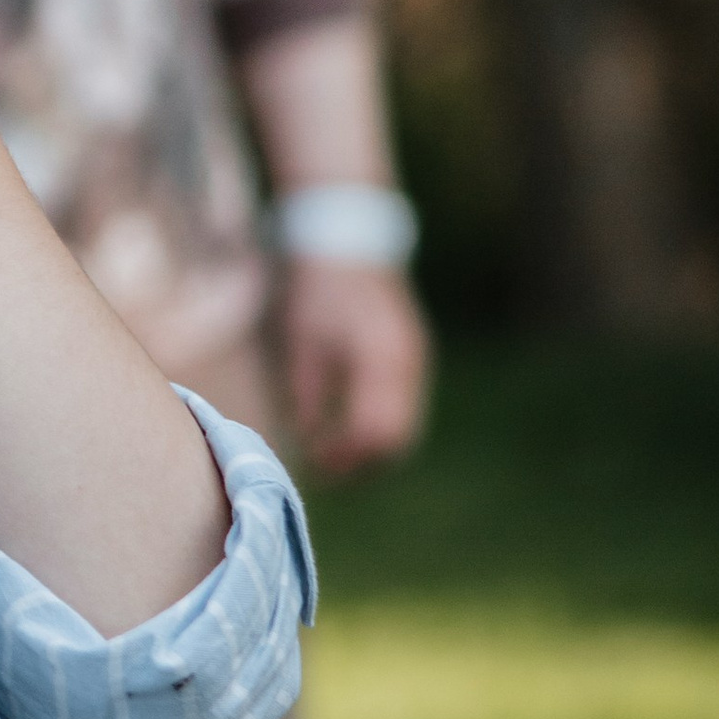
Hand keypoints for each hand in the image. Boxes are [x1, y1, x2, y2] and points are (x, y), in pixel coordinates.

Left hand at [278, 258, 429, 475]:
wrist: (349, 247)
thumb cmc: (318, 292)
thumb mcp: (302, 343)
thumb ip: (306, 395)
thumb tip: (305, 441)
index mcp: (379, 360)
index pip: (374, 432)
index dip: (346, 458)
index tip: (317, 466)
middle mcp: (407, 364)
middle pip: (397, 439)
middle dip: (363, 463)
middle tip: (327, 471)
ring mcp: (416, 361)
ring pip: (406, 428)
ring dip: (374, 450)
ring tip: (336, 455)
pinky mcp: (414, 358)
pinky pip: (407, 409)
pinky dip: (383, 429)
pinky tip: (351, 430)